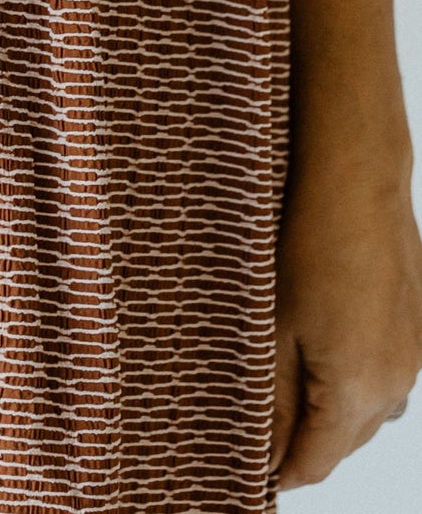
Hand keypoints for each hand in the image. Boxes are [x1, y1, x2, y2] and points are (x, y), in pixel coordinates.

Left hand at [270, 150, 421, 489]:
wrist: (356, 184)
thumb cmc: (308, 246)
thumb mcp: (274, 328)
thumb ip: (276, 401)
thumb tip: (269, 452)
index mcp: (356, 392)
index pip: (315, 464)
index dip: (279, 469)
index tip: (250, 463)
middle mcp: (394, 387)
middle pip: (343, 443)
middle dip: (304, 440)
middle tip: (261, 417)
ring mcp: (412, 361)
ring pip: (367, 414)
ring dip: (331, 409)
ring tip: (289, 375)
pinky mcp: (418, 336)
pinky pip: (385, 379)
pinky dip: (355, 379)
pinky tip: (326, 344)